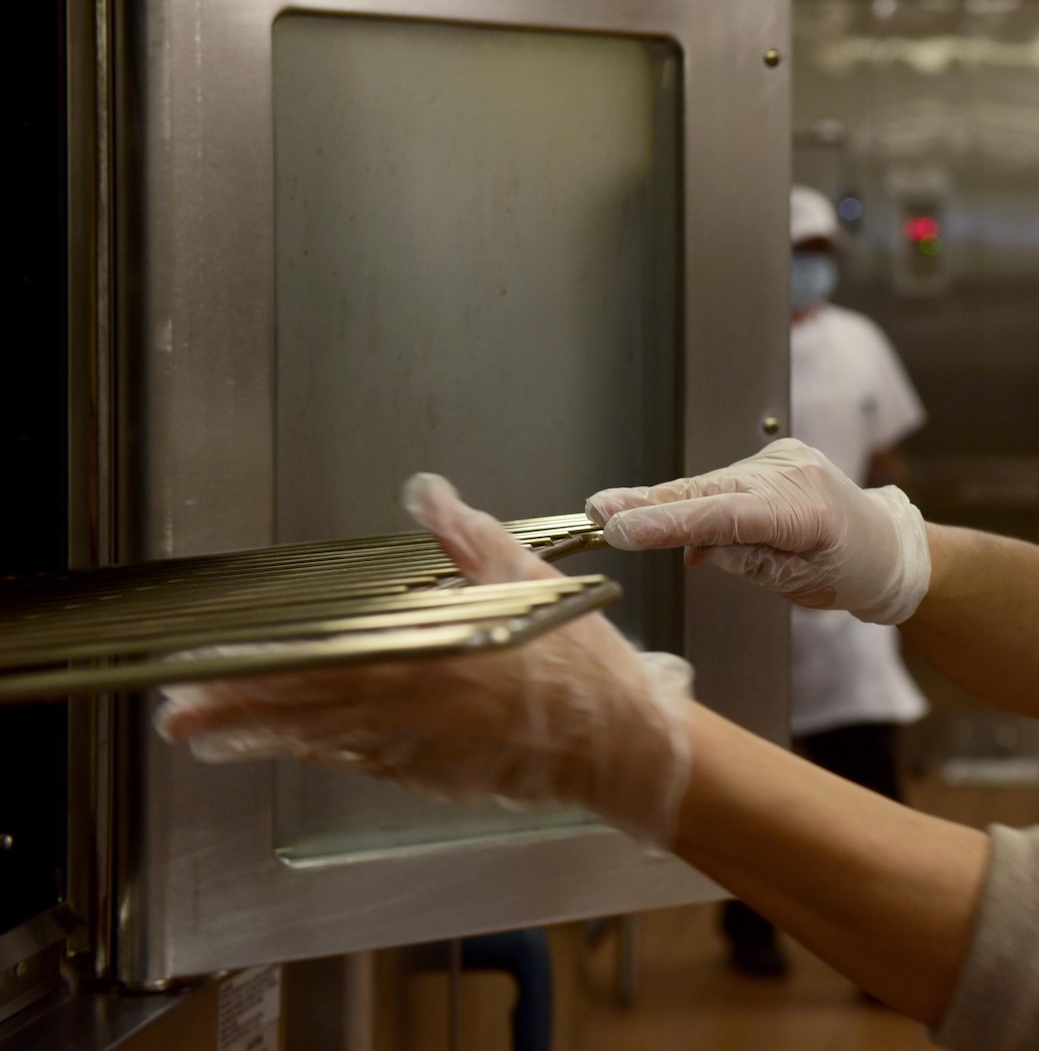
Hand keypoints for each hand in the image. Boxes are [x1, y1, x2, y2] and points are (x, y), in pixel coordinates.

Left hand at [159, 474, 693, 849]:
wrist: (623, 745)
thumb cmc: (583, 669)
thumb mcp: (529, 584)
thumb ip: (470, 539)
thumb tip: (428, 493)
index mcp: (433, 661)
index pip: (324, 667)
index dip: (260, 675)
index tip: (210, 674)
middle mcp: (415, 714)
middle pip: (308, 713)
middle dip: (240, 714)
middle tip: (184, 715)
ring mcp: (420, 753)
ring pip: (326, 744)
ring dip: (267, 735)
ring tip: (215, 730)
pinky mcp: (434, 776)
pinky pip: (364, 762)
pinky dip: (322, 752)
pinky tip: (296, 742)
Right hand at [585, 439, 930, 624]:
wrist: (888, 545)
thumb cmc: (853, 571)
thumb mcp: (800, 584)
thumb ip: (747, 560)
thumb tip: (695, 547)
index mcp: (808, 513)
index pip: (725, 516)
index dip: (669, 522)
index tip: (622, 527)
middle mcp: (794, 475)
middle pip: (707, 491)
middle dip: (648, 503)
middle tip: (597, 510)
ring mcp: (784, 460)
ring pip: (709, 485)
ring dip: (667, 504)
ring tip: (615, 514)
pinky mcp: (774, 457)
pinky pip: (722, 483)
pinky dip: (695, 501)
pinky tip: (669, 516)